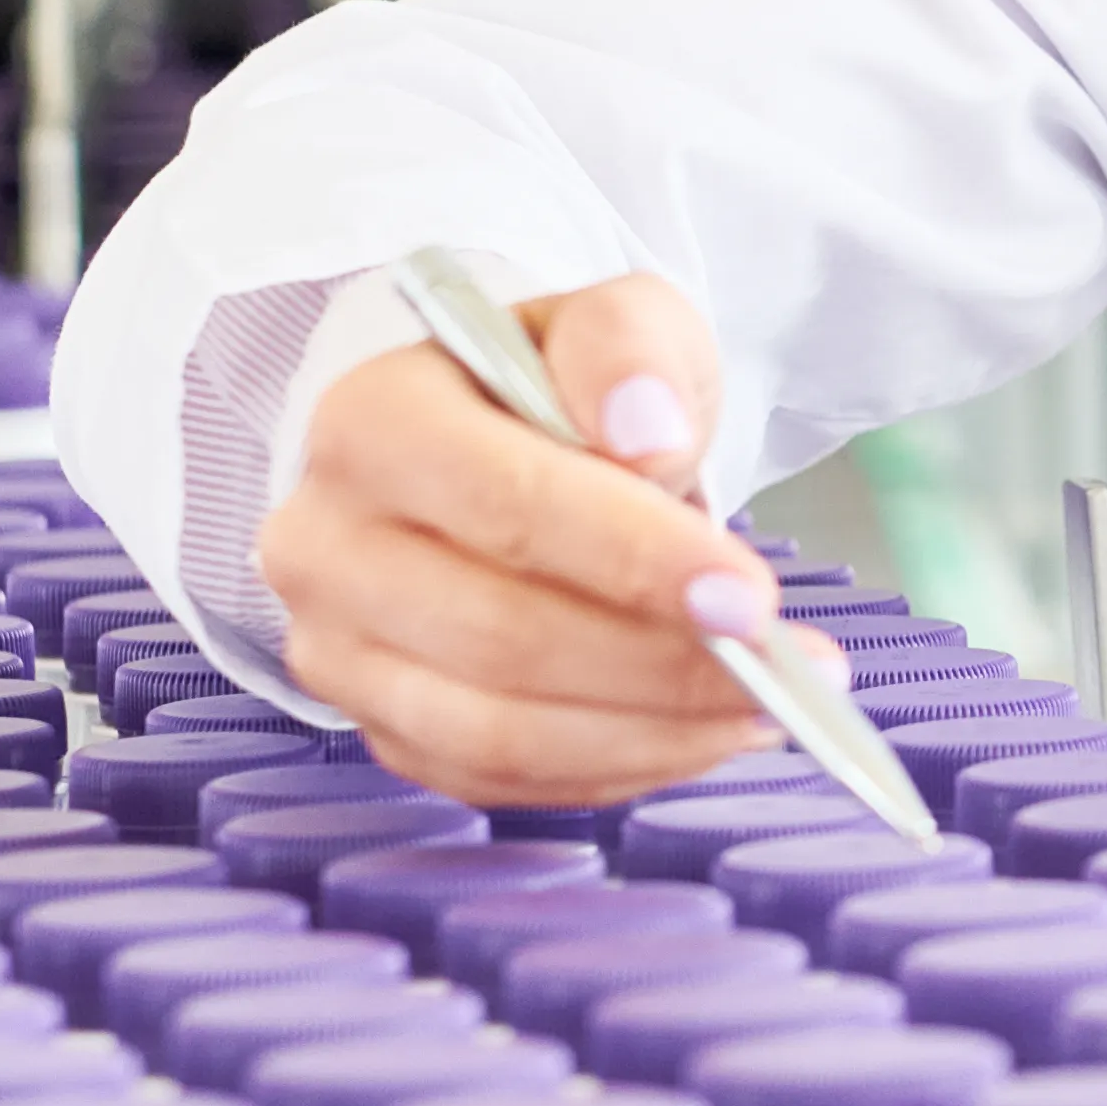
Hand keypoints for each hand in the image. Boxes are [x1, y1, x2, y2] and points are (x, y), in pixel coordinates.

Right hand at [258, 276, 852, 812]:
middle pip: (502, 636)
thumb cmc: (557, 390)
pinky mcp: (377, 725)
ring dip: (650, 732)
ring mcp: (338, 650)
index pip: (504, 504)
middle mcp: (326, 544)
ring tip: (761, 707)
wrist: (500, 446)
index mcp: (370, 422)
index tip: (748, 598)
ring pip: (499, 732)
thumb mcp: (613, 326)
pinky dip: (615, 767)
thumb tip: (647, 432)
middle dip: (660, 665)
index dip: (633, 559)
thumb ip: (627, 351)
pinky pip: (500, 779)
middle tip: (780, 666)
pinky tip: (695, 732)